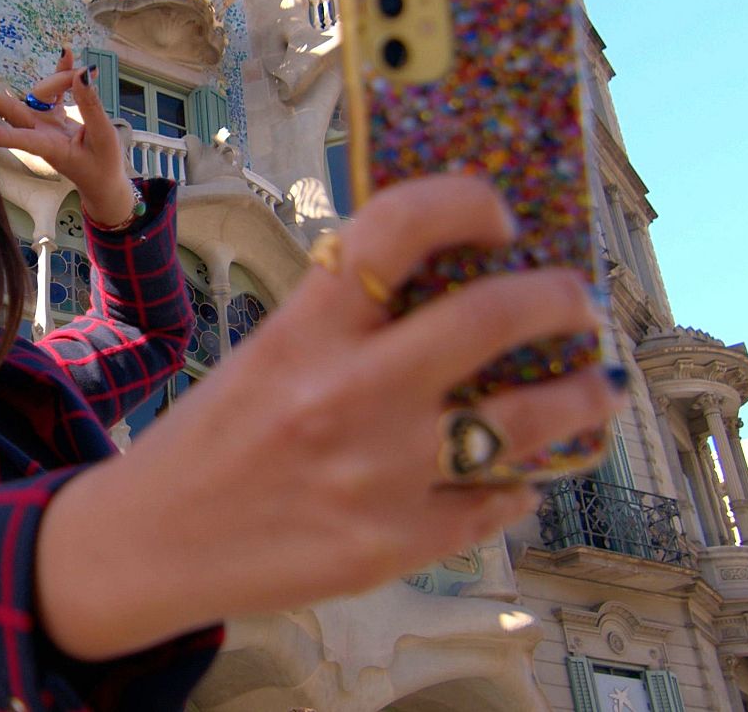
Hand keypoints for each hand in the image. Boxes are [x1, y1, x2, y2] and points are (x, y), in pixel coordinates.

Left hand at [0, 51, 136, 225]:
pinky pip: (52, 91)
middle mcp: (41, 134)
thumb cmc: (102, 165)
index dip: (2, 135)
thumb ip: (91, 106)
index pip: (23, 140)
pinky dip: (60, 72)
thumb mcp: (104, 137)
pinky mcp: (53, 116)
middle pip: (10, 111)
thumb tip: (82, 74)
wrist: (102, 180)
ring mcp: (44, 124)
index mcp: (50, 147)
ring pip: (37, 94)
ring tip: (79, 66)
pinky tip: (66, 54)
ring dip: (56, 78)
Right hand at [34, 176, 621, 658]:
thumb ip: (343, 326)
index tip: (498, 216)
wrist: (152, 545)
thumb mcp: (263, 357)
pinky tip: (517, 479)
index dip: (465, 202)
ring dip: (581, 397)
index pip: (398, 227)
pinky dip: (518, 486)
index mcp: (304, 333)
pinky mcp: (395, 543)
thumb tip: (442, 292)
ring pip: (526, 421)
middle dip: (561, 299)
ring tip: (595, 388)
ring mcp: (379, 474)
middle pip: (493, 317)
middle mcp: (348, 394)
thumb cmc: (207, 442)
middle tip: (578, 301)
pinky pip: (495, 504)